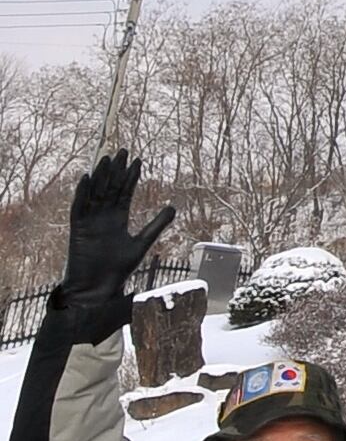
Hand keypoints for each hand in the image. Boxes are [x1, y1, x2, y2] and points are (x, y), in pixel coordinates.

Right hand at [58, 152, 176, 339]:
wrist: (97, 290)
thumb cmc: (117, 271)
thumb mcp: (141, 244)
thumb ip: (156, 225)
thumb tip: (174, 207)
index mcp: (117, 220)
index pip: (124, 193)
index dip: (130, 177)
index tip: (138, 160)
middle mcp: (103, 218)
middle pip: (109, 188)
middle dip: (116, 170)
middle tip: (123, 150)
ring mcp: (89, 222)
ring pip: (94, 193)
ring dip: (99, 176)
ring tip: (106, 157)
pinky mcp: (77, 230)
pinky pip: (78, 208)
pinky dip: (81, 193)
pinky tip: (86, 178)